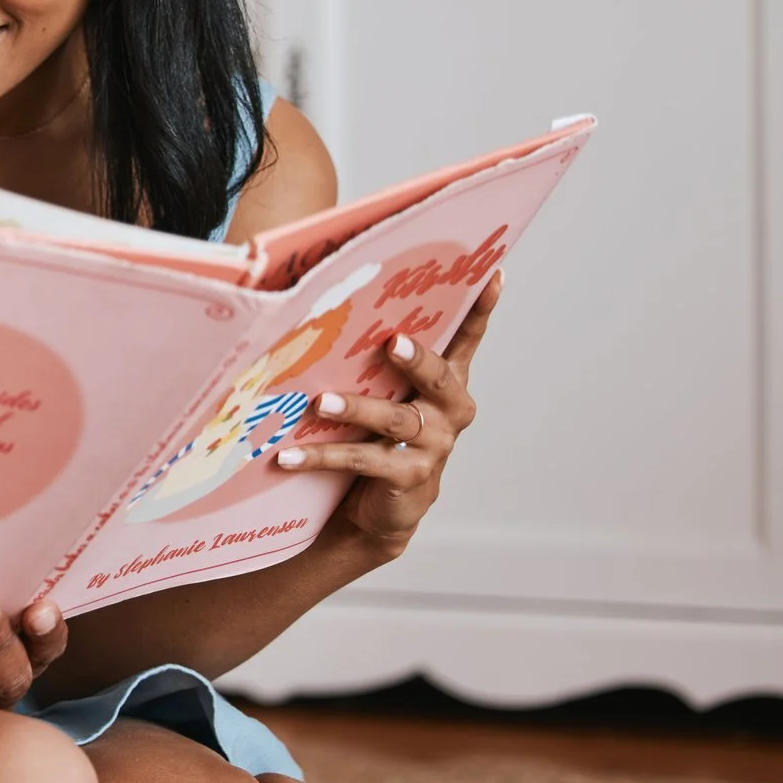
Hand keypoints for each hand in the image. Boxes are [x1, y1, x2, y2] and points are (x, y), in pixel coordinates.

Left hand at [274, 270, 498, 561]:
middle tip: (392, 342)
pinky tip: (289, 455)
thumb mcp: (381, 393)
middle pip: (439, 377)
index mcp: (446, 382)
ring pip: (397, 420)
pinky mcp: (408, 477)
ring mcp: (433, 446)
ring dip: (356, 408)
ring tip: (321, 403)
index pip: (467, 339)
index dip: (481, 308)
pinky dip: (323, 456)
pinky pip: (364, 461)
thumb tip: (327, 307)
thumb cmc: (376, 435)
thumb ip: (371, 360)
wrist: (377, 509)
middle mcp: (448, 411)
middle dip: (416, 359)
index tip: (493, 273)